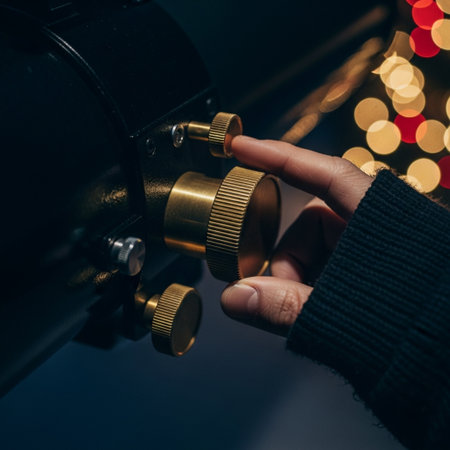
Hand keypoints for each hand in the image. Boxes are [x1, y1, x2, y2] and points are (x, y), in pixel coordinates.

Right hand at [221, 136, 373, 335]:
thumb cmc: (419, 329)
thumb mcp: (345, 313)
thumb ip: (285, 306)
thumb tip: (234, 298)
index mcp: (379, 219)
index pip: (321, 173)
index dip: (278, 156)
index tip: (242, 145)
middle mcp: (374, 227)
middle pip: (310, 224)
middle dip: (288, 262)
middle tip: (281, 296)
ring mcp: (372, 249)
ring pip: (316, 250)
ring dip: (299, 281)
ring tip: (304, 312)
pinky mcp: (369, 270)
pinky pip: (328, 267)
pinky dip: (314, 287)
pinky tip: (316, 310)